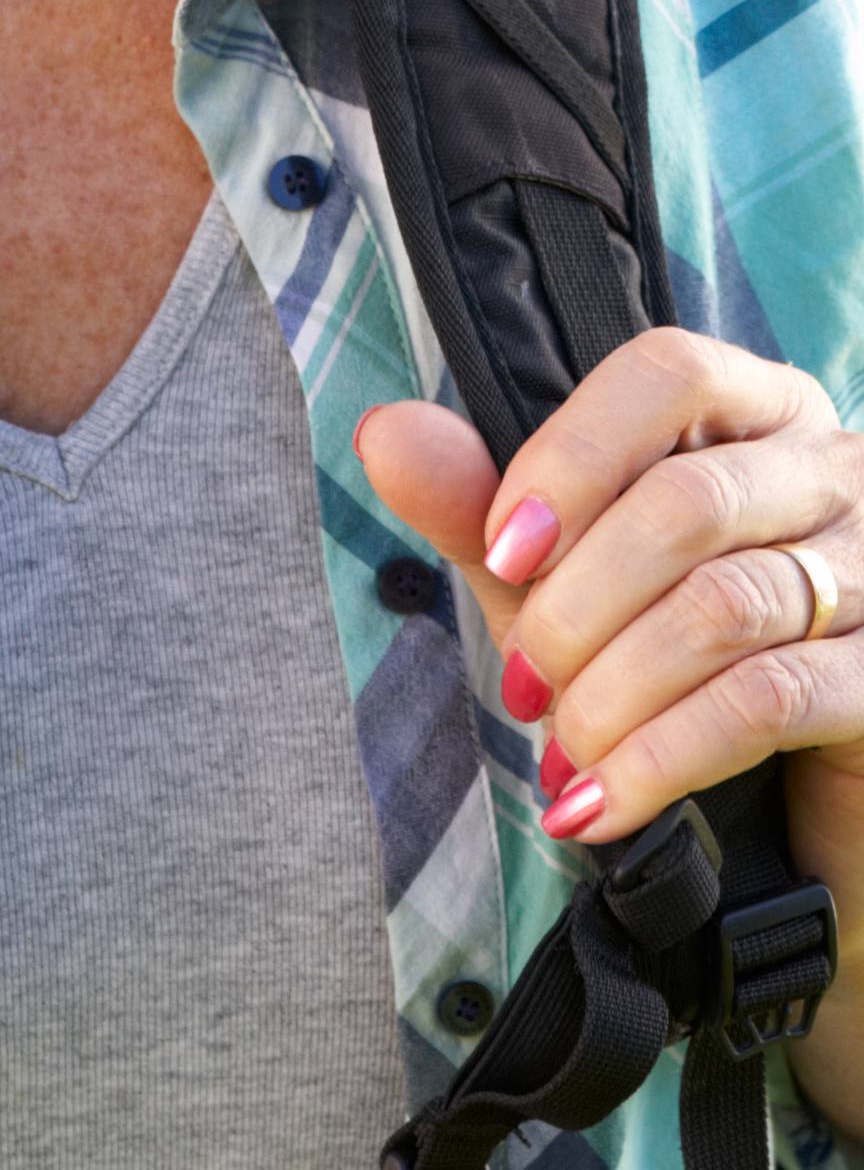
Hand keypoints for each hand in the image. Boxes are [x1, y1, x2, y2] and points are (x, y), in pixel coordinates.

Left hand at [356, 331, 863, 1108]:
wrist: (793, 830)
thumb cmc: (673, 666)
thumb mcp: (568, 579)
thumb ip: (482, 505)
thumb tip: (385, 432)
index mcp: (760, 411)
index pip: (669, 373)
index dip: (573, 455)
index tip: (502, 550)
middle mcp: (836, 471)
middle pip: (687, 499)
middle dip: (576, 603)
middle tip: (520, 681)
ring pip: (721, 604)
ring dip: (612, 689)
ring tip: (557, 751)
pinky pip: (766, 700)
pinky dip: (664, 756)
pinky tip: (602, 804)